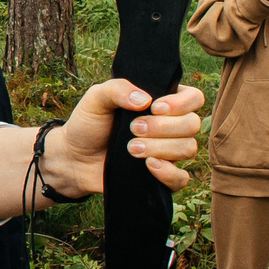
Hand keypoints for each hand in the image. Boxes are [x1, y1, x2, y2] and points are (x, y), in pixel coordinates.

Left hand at [43, 80, 207, 195]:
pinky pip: (181, 179)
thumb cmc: (88, 123)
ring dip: (161, 148)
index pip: (193, 98)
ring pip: (188, 149)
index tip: (154, 107)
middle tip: (133, 129)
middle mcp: (171, 127)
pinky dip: (169, 173)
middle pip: (192, 124)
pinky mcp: (162, 177)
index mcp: (162, 102)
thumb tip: (145, 99)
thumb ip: (118, 89)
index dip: (181, 103)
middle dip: (163, 127)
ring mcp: (169, 153)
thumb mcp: (97, 98)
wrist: (74, 157)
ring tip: (131, 148)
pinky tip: (149, 166)